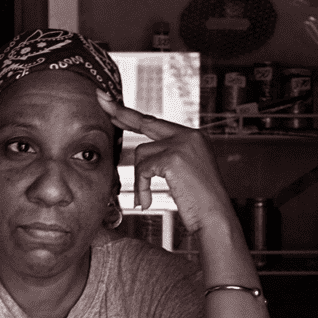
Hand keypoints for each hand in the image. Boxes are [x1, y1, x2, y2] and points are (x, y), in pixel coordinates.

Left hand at [96, 90, 235, 234]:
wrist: (216, 218)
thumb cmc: (200, 202)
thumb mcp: (185, 172)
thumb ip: (168, 157)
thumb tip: (142, 150)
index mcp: (193, 137)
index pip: (157, 123)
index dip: (133, 116)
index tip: (115, 107)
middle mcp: (189, 136)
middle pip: (146, 122)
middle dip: (121, 113)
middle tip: (102, 99)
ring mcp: (182, 144)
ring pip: (141, 154)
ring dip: (138, 179)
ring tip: (145, 198)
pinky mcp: (173, 158)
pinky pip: (142, 169)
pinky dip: (141, 187)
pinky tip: (147, 201)